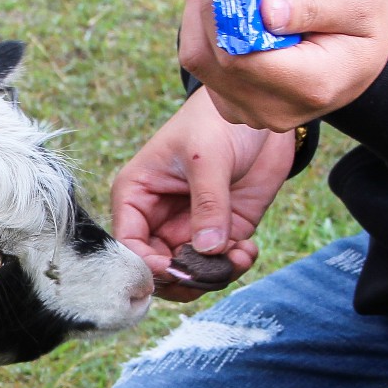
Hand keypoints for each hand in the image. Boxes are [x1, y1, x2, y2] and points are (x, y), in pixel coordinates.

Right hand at [112, 87, 294, 301]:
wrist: (259, 111)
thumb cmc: (216, 120)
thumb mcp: (208, 158)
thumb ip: (207, 205)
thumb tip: (208, 250)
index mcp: (137, 197)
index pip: (128, 246)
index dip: (147, 266)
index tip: (177, 268)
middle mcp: (158, 218)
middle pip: (158, 268)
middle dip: (185, 276)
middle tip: (213, 270)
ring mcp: (191, 227)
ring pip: (190, 272)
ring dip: (213, 276)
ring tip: (239, 256)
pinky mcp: (222, 231)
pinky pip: (221, 264)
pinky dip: (235, 266)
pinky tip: (248, 249)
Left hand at [178, 0, 387, 129]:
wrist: (371, 60)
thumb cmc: (367, 24)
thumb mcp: (356, 3)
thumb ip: (311, 6)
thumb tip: (265, 9)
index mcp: (309, 85)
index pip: (239, 57)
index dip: (218, 14)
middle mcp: (276, 109)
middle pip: (211, 62)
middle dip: (203, 11)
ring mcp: (254, 114)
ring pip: (200, 66)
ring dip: (199, 21)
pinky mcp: (239, 107)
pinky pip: (205, 71)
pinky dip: (204, 37)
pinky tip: (221, 11)